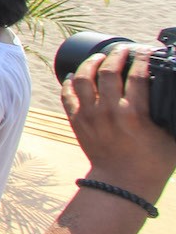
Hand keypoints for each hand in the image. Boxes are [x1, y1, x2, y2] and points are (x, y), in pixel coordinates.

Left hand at [63, 46, 175, 198]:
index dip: (142, 57)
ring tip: (100, 57)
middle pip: (107, 71)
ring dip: (91, 63)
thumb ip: (172, 112)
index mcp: (135, 114)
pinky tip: (75, 75)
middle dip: (117, 55)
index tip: (146, 50)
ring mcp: (89, 115)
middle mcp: (109, 111)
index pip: (137, 74)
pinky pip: (67, 95)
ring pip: (83, 78)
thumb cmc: (153, 162)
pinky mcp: (76, 121)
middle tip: (124, 50)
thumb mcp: (172, 136)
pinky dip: (69, 82)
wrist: (123, 184)